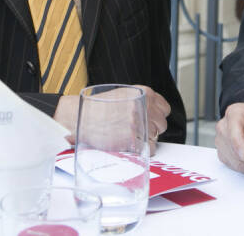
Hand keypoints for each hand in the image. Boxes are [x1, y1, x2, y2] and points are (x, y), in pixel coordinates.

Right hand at [55, 86, 170, 154]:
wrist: (78, 115)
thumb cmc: (97, 106)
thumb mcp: (123, 95)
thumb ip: (140, 101)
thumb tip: (153, 113)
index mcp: (144, 93)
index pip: (165, 109)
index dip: (156, 116)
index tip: (148, 120)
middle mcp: (145, 106)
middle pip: (162, 124)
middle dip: (151, 129)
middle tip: (135, 130)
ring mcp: (140, 123)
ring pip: (156, 137)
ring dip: (146, 140)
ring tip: (129, 136)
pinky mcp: (134, 138)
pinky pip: (149, 149)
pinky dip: (141, 150)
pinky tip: (128, 144)